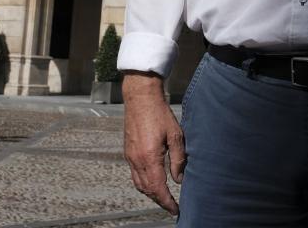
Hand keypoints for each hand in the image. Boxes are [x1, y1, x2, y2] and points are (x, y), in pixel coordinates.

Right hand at [122, 72, 185, 215]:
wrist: (140, 98)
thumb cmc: (159, 113)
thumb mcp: (175, 135)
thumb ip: (178, 159)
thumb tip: (179, 179)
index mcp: (149, 157)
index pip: (158, 188)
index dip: (167, 202)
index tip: (175, 209)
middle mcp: (137, 160)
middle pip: (147, 189)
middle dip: (159, 200)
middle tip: (172, 206)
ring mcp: (130, 156)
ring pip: (139, 184)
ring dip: (151, 193)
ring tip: (163, 197)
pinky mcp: (128, 152)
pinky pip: (134, 175)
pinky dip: (143, 183)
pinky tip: (153, 181)